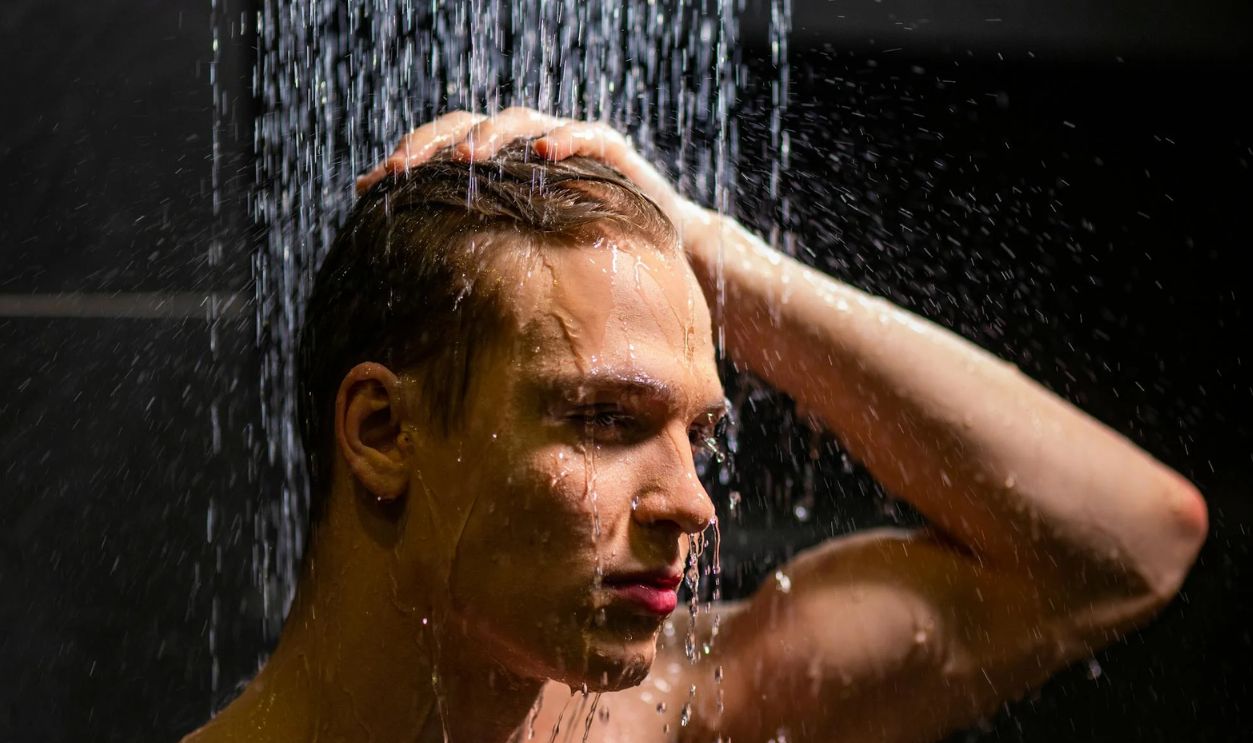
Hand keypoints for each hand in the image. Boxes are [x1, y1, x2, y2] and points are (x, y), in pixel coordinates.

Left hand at [355, 108, 715, 245]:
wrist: (661, 249)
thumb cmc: (584, 256)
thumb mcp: (523, 256)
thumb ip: (480, 253)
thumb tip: (414, 285)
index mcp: (500, 165)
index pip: (444, 148)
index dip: (408, 159)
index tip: (372, 185)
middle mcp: (528, 145)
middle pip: (471, 126)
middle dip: (435, 143)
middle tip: (405, 169)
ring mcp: (568, 141)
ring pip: (522, 122)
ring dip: (491, 138)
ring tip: (466, 160)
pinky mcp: (611, 150)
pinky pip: (587, 135)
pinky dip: (566, 139)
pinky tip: (546, 155)